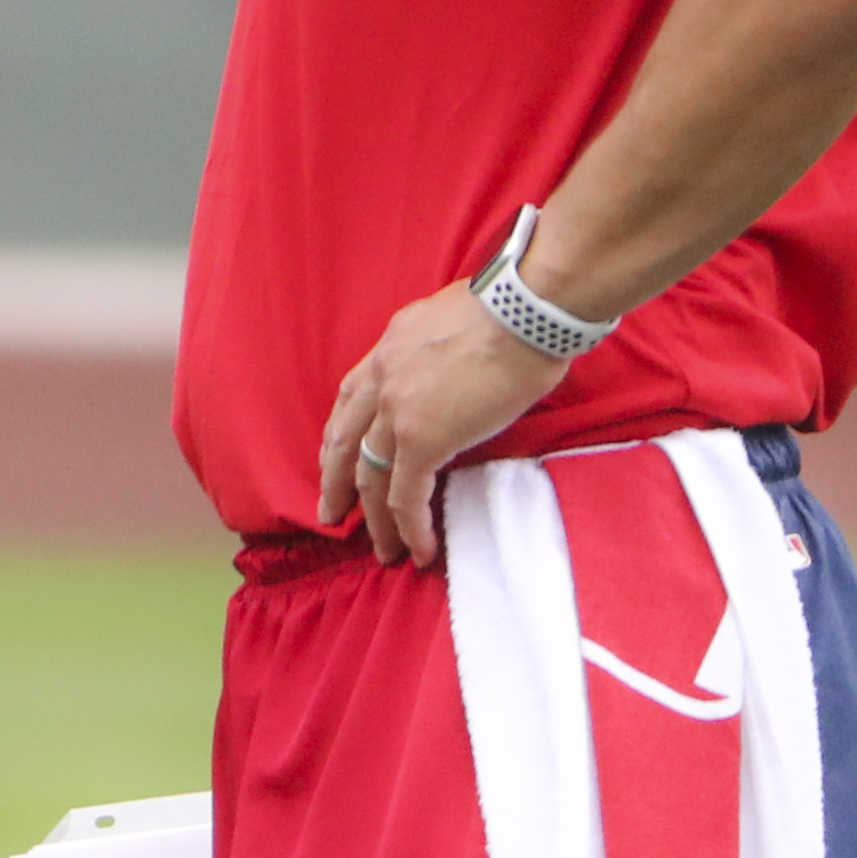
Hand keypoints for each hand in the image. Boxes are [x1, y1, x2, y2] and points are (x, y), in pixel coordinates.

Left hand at [316, 280, 569, 567]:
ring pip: (369, 476)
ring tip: (381, 548)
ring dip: (373, 518)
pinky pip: (406, 495)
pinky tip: (418, 549)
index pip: (351, 397)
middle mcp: (382, 378)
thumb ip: (438, 346)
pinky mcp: (423, 440)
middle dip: (335, 481)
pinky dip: (409, 527)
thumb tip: (457, 362)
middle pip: (345, 440)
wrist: (525, 310)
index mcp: (389, 348)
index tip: (337, 458)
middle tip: (332, 513)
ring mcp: (397, 411)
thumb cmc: (511, 307)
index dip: (342, 433)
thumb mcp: (452, 319)